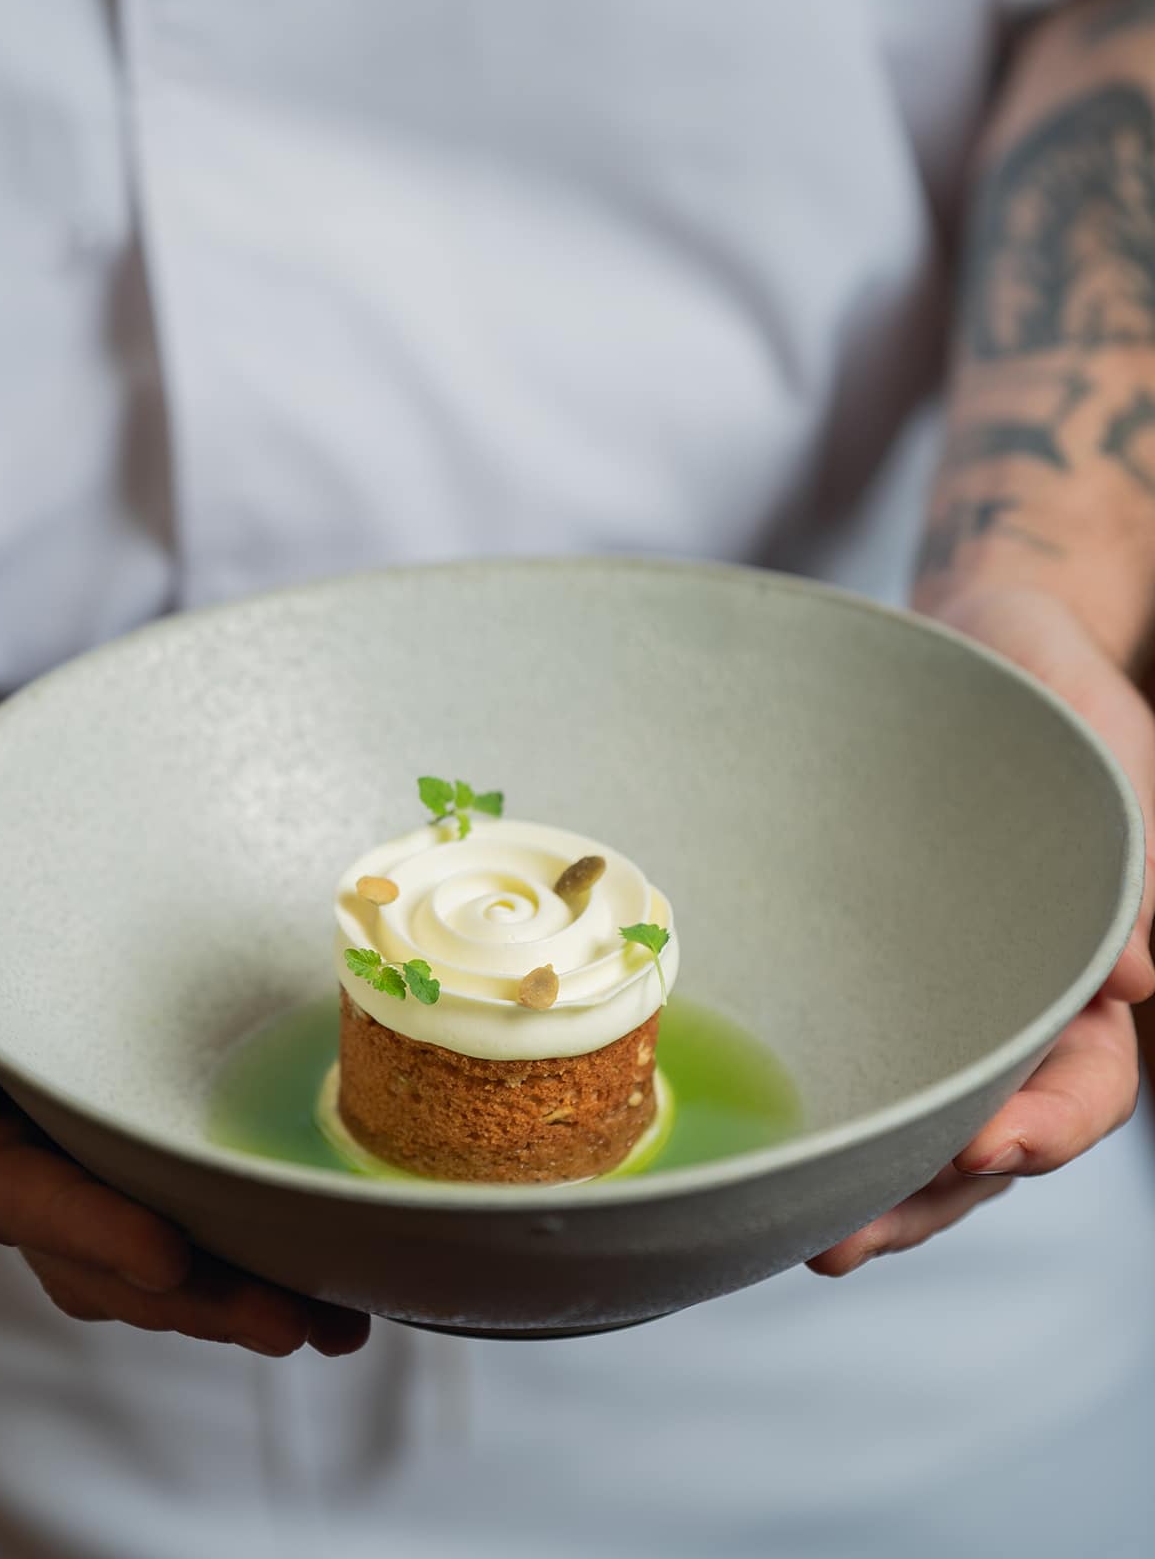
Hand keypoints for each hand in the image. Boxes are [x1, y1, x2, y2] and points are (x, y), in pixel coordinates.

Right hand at [0, 721, 368, 1356]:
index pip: (9, 1192)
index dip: (90, 1235)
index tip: (172, 1259)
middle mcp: (1, 1111)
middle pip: (92, 1239)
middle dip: (192, 1294)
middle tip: (297, 1320)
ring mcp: (61, 1090)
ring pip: (145, 1211)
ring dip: (231, 1274)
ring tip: (332, 1311)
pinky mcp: (114, 1051)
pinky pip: (175, 1140)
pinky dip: (240, 1194)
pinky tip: (315, 1220)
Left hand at [809, 584, 1153, 1276]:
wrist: (979, 638)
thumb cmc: (1057, 701)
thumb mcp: (1112, 763)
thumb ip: (1127, 873)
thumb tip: (1138, 985)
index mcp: (1085, 976)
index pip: (1082, 1084)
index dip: (1043, 1129)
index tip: (988, 1149)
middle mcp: (1007, 1003)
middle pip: (981, 1133)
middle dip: (922, 1198)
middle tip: (842, 1242)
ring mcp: (929, 991)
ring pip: (908, 1114)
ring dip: (861, 1181)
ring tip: (797, 1232)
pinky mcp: (860, 960)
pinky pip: (845, 1042)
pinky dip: (818, 1099)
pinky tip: (762, 1142)